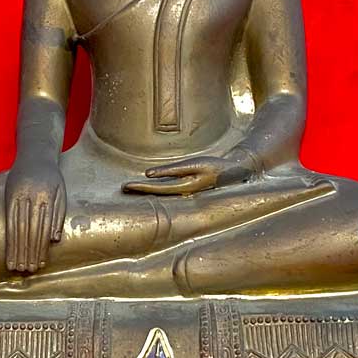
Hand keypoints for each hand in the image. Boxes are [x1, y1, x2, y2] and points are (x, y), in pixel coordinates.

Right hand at [4, 162, 65, 272]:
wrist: (35, 154)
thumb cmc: (51, 176)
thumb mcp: (61, 191)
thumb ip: (59, 215)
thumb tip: (54, 240)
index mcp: (48, 197)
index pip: (44, 228)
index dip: (41, 248)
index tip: (40, 264)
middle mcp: (33, 197)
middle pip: (30, 230)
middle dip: (29, 252)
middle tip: (28, 271)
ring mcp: (19, 196)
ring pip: (18, 227)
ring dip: (17, 249)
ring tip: (17, 266)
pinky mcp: (9, 197)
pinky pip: (9, 221)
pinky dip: (9, 238)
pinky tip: (8, 251)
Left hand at [122, 155, 253, 195]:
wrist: (235, 172)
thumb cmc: (215, 167)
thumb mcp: (195, 164)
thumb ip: (172, 170)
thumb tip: (149, 174)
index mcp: (184, 188)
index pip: (156, 189)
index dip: (140, 187)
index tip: (125, 186)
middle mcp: (183, 193)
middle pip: (155, 192)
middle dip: (139, 190)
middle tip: (122, 188)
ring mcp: (185, 191)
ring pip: (160, 192)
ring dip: (145, 190)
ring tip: (130, 187)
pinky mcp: (187, 187)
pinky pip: (166, 189)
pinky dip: (155, 187)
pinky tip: (147, 185)